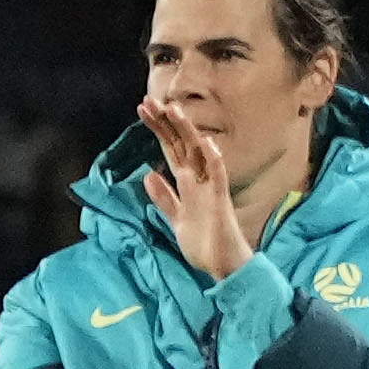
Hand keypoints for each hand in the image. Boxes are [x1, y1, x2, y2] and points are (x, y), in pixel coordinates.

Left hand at [140, 100, 258, 284]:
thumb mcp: (177, 218)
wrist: (224, 267)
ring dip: (186, 132)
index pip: (171, 150)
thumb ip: (165, 198)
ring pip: (198, 154)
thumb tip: (149, 175)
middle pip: (181, 146)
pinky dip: (213, 161)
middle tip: (148, 101)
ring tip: (172, 109)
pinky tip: (207, 143)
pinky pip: (218, 178)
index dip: (158, 130)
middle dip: (164, 124)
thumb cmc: (204, 243)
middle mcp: (198, 182)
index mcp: (187, 185)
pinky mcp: (220, 202)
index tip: (143, 111)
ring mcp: (210, 189)